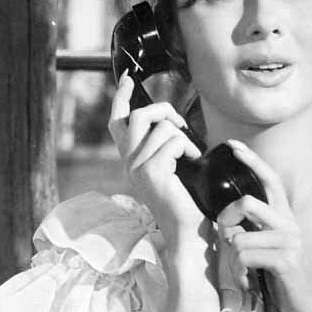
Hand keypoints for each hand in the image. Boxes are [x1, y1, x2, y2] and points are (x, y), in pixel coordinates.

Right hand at [108, 74, 207, 248]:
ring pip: (160, 127)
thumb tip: (172, 122)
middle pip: (136, 116)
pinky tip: (194, 161)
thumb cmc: (187, 204)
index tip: (128, 78)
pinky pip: (173, 141)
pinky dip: (188, 147)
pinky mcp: (153, 172)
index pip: (118, 122)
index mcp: (130, 161)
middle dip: (163, 110)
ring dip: (182, 134)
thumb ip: (164, 148)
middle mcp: (128, 163)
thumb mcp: (171, 169)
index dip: (121, 97)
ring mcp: (137, 168)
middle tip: (181, 124)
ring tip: (192, 153)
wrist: (187, 233)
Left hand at [216, 141, 311, 311]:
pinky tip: (248, 279)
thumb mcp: (266, 247)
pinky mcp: (286, 261)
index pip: (270, 180)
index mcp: (284, 217)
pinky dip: (239, 269)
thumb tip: (226, 219)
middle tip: (225, 237)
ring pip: (240, 237)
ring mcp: (290, 242)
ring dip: (232, 257)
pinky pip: (246, 255)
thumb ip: (253, 228)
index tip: (234, 145)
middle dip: (226, 220)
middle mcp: (290, 224)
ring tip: (241, 269)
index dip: (252, 160)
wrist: (304, 309)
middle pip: (247, 202)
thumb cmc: (279, 278)